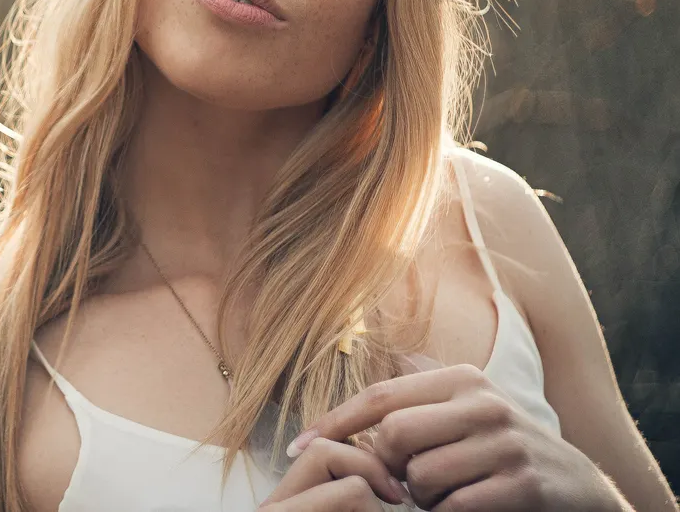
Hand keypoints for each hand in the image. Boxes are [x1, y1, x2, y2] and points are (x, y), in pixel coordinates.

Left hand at [287, 364, 623, 510]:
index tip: (297, 446)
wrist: (579, 488)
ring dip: (422, 499)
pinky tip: (465, 509)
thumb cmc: (502, 451)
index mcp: (461, 379)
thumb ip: (413, 407)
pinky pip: (453, 508)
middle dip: (389, 468)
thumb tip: (332, 420)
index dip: (334, 422)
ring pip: (421, 478)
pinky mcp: (522, 484)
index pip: (379, 397)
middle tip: (405, 484)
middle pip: (395, 437)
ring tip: (444, 496)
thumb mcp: (465, 412)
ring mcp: (505, 443)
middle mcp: (483, 403)